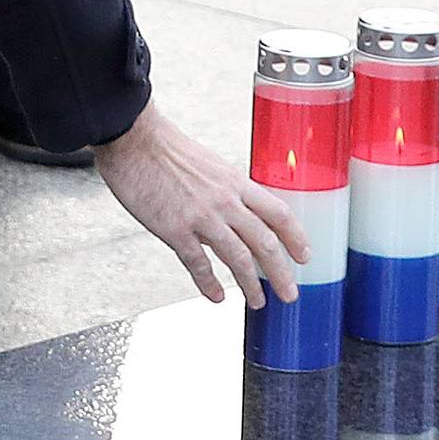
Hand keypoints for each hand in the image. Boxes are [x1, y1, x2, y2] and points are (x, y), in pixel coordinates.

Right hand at [93, 102, 305, 308]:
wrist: (133, 138)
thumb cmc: (165, 148)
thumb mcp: (209, 164)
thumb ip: (225, 190)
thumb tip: (234, 212)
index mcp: (235, 182)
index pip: (278, 213)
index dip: (296, 237)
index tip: (305, 256)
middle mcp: (225, 201)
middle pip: (265, 243)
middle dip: (281, 273)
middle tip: (289, 293)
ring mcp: (201, 217)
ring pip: (238, 259)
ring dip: (251, 285)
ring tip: (257, 302)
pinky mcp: (175, 230)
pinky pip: (199, 264)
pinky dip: (210, 284)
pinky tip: (216, 296)